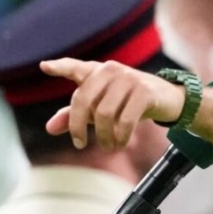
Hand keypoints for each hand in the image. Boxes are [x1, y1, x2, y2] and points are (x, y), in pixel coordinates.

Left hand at [40, 59, 184, 149]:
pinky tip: (121, 144)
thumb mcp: (101, 107)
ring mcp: (128, 78)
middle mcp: (110, 70)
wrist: (168, 98)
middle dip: (78, 127)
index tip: (44, 66)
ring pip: (104, 114)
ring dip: (103, 137)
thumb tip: (49, 128)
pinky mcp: (144, 91)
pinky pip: (125, 121)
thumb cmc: (129, 101)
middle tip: (80, 144)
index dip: (60, 67)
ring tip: (108, 147)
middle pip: (83, 100)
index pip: (75, 67)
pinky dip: (121, 138)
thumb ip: (75, 116)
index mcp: (97, 72)